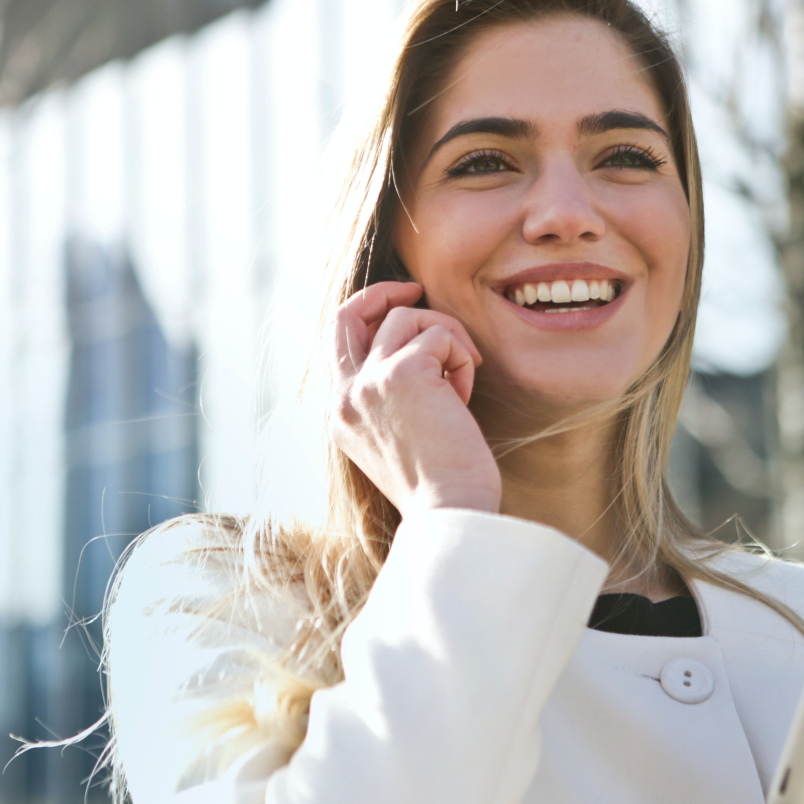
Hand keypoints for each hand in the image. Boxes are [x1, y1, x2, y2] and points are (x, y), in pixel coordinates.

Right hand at [331, 281, 501, 516]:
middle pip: (349, 313)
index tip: (401, 307)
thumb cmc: (439, 483)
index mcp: (340, 414)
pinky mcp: (402, 373)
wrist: (450, 513)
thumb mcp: (397, 437)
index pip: (338, 341)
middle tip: (417, 289)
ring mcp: (368, 382)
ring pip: (407, 318)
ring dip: (446, 337)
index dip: (368, 314)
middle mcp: (345, 396)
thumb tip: (415, 349)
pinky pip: (440, 335)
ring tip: (462, 378)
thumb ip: (388, 396)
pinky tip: (465, 395)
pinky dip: (461, 356)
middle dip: (384, 292)